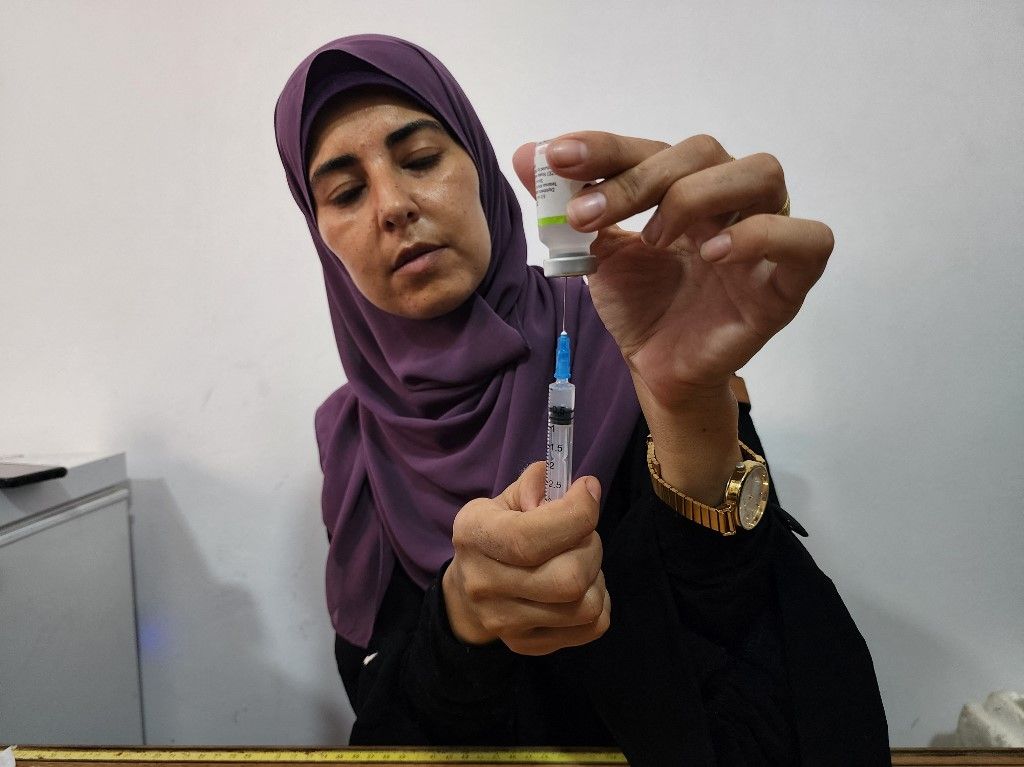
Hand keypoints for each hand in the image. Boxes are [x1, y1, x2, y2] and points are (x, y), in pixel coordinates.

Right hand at [442, 462, 609, 655]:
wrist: (468, 591)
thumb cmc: (498, 532)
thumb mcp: (506, 499)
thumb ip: (538, 483)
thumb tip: (580, 491)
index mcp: (474, 535)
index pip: (529, 538)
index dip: (574, 515)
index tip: (588, 491)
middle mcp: (483, 583)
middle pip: (567, 579)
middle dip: (590, 548)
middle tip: (582, 534)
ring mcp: (505, 622)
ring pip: (585, 606)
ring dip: (596, 577)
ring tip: (580, 561)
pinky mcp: (527, 645)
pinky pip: (592, 627)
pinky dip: (600, 603)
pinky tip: (582, 587)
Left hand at [512, 133, 832, 409]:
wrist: (657, 369)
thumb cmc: (639, 305)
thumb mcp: (594, 251)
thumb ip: (568, 204)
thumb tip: (525, 152)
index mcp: (685, 185)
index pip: (652, 146)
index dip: (605, 147)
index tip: (557, 158)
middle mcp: (729, 200)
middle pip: (704, 151)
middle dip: (639, 177)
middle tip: (586, 215)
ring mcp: (763, 237)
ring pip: (762, 173)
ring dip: (696, 195)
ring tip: (652, 238)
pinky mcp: (786, 283)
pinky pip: (809, 239)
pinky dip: (763, 235)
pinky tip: (714, 254)